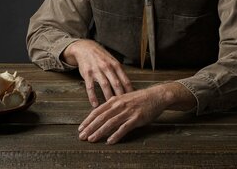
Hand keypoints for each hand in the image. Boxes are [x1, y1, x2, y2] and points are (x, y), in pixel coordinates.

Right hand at [62, 39, 133, 106]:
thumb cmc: (101, 57)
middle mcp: (107, 67)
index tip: (133, 100)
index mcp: (115, 65)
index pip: (125, 80)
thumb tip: (129, 87)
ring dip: (108, 97)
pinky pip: (90, 87)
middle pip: (116, 84)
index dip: (130, 91)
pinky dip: (93, 96)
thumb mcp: (112, 61)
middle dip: (121, 96)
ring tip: (110, 107)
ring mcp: (97, 70)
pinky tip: (95, 104)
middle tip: (124, 107)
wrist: (85, 48)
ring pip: (104, 85)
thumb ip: (119, 73)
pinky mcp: (87, 73)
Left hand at [78, 82, 195, 144]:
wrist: (156, 96)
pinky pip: (124, 128)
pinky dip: (116, 135)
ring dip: (99, 132)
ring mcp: (127, 112)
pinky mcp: (136, 118)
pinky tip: (110, 141)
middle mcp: (119, 105)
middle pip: (101, 118)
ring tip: (92, 139)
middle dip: (90, 128)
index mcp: (114, 100)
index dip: (88, 120)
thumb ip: (113, 106)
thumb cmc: (139, 99)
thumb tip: (101, 114)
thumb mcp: (123, 98)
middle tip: (82, 136)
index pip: (97, 111)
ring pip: (110, 123)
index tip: (81, 128)